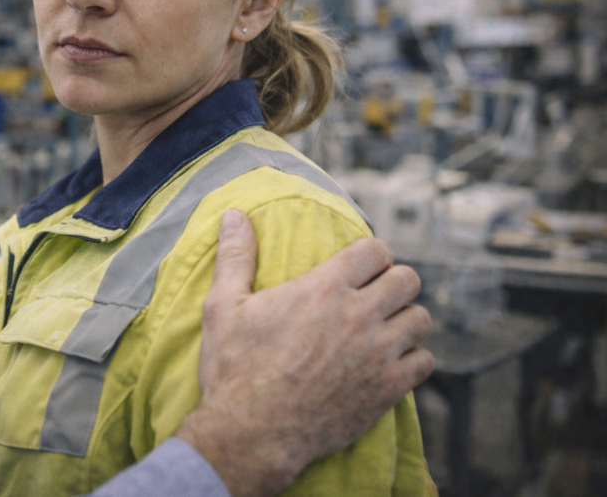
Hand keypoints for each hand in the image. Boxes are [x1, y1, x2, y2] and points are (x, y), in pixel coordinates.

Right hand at [175, 209, 433, 496]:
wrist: (252, 434)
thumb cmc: (234, 368)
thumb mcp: (223, 306)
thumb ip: (235, 256)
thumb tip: (234, 214)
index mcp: (324, 288)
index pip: (377, 250)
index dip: (372, 254)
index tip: (361, 266)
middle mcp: (359, 315)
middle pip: (408, 279)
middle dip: (393, 281)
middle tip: (373, 294)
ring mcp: (378, 354)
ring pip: (421, 319)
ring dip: (405, 318)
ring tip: (384, 326)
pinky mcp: (387, 390)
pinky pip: (424, 362)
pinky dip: (411, 359)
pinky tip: (389, 362)